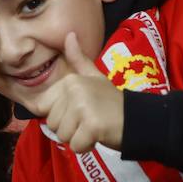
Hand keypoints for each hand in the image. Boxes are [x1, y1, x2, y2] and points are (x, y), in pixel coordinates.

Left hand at [33, 33, 124, 153]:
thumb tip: (69, 34)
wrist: (138, 118)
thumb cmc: (111, 101)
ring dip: (78, 138)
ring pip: (63, 136)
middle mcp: (74, 91)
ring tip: (94, 127)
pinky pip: (75, 146)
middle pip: (53, 125)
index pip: (44, 109)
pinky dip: (86, 146)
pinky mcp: (92, 125)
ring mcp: (83, 107)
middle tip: (89, 121)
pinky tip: (98, 136)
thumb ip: (78, 59)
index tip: (79, 112)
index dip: (61, 116)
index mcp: (70, 81)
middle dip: (70, 129)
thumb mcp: (94, 77)